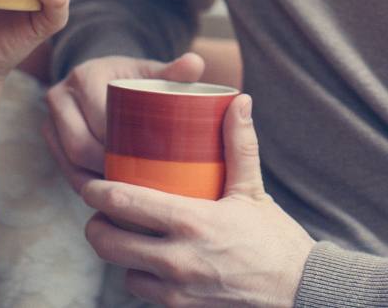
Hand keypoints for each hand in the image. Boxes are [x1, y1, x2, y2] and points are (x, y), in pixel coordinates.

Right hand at [43, 52, 205, 192]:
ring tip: (126, 196)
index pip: (100, 121)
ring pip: (68, 162)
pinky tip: (110, 195)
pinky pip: (64, 168)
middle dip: (107, 169)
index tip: (148, 166)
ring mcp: (50, 118)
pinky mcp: (50, 137)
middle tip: (138, 187)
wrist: (109, 77)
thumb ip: (175, 70)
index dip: (121, 148)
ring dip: (95, 182)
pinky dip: (86, 183)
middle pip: (80, 145)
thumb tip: (195, 64)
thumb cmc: (137, 79)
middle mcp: (60, 95)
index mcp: (85, 76)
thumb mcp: (154, 73)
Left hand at [81, 95, 313, 306]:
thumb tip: (238, 100)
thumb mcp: (253, 189)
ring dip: (118, 251)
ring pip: (121, 268)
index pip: (126, 203)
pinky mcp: (180, 307)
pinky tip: (148, 258)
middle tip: (102, 209)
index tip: (91, 183)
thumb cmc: (275, 238)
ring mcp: (176, 288)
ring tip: (125, 232)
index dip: (98, 192)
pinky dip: (138, 274)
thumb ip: (240, 144)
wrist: (296, 290)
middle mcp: (177, 258)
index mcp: (192, 221)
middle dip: (97, 223)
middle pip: (108, 241)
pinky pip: (141, 290)